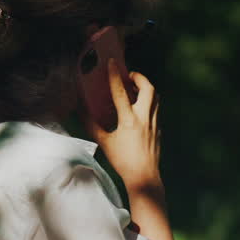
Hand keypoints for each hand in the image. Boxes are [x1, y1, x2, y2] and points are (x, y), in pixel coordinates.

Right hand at [82, 59, 162, 192]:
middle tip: (129, 76)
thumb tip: (79, 110)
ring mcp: (155, 123)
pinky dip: (149, 101)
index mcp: (129, 120)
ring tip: (134, 88)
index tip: (112, 62)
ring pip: (156, 96)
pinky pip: (157, 108)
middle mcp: (144, 118)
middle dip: (139, 77)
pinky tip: (140, 107)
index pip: (121, 92)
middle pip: (148, 88)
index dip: (115, 75)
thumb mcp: (104, 142)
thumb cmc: (122, 161)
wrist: (144, 177)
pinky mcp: (159, 129)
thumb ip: (92, 124)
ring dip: (146, 87)